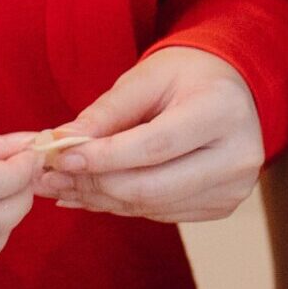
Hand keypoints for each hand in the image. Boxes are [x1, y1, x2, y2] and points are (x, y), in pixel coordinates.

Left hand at [35, 47, 263, 221]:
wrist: (229, 89)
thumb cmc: (184, 76)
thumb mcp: (144, 79)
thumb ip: (105, 113)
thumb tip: (60, 143)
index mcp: (222, 111)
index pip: (154, 146)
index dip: (104, 157)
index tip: (61, 158)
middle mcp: (238, 155)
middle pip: (153, 186)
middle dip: (94, 184)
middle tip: (49, 179)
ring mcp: (234, 188)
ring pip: (152, 206)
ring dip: (101, 199)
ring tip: (61, 187)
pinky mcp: (223, 206)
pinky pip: (161, 213)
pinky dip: (121, 205)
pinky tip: (91, 194)